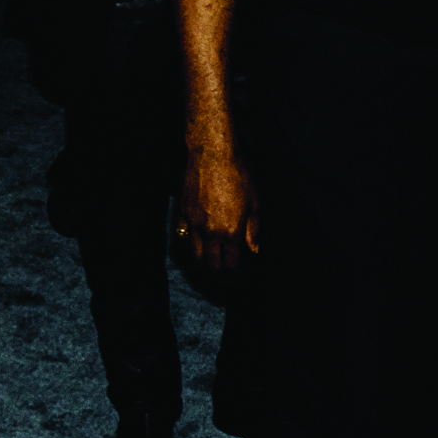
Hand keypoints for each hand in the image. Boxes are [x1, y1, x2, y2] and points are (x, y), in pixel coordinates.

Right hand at [176, 146, 259, 269]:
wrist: (212, 156)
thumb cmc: (237, 176)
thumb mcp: (255, 203)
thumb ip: (253, 231)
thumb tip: (254, 250)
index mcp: (231, 231)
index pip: (232, 265)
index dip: (236, 277)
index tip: (239, 280)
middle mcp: (210, 232)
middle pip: (211, 265)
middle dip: (219, 277)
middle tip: (224, 281)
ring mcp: (193, 224)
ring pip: (195, 255)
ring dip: (203, 266)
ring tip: (210, 269)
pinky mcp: (182, 214)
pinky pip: (182, 238)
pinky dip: (189, 248)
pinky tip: (195, 249)